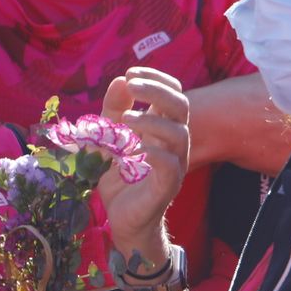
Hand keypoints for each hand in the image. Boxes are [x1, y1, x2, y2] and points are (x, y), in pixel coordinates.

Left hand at [96, 68, 188, 271]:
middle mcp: (175, 141)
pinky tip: (133, 150)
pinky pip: (169, 165)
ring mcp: (175, 163)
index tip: (131, 71)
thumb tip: (119, 80)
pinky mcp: (168, 186)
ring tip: (126, 118)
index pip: (173, 92)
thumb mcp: (109, 139)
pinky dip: (153, 153)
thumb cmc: (120, 177)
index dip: (156, 78)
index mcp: (164, 126)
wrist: (123, 219)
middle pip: (181, 105)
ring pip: (179, 133)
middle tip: (132, 83)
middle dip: (157, 90)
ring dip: (153, 120)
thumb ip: (113, 111)